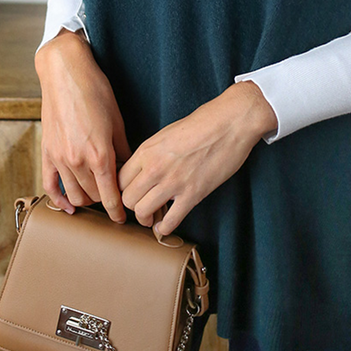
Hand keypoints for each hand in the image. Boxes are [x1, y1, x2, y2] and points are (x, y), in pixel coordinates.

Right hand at [35, 29, 131, 220]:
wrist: (65, 73)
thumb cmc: (95, 91)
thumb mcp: (117, 120)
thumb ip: (123, 150)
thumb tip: (129, 169)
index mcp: (100, 154)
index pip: (110, 195)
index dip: (118, 211)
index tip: (124, 218)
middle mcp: (78, 160)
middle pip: (93, 196)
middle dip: (106, 202)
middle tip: (116, 202)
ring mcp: (59, 158)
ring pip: (74, 194)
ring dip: (86, 200)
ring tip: (97, 200)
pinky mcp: (47, 152)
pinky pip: (50, 185)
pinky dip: (58, 200)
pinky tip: (68, 205)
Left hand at [117, 80, 276, 235]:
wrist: (231, 122)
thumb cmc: (204, 122)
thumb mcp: (168, 133)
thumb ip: (153, 152)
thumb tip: (145, 170)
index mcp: (147, 149)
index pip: (119, 179)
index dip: (123, 189)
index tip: (131, 193)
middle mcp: (155, 167)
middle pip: (127, 199)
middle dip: (133, 206)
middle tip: (142, 205)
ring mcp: (173, 182)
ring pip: (143, 212)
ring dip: (146, 219)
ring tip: (153, 217)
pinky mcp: (193, 194)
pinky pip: (169, 221)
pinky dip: (165, 228)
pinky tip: (166, 225)